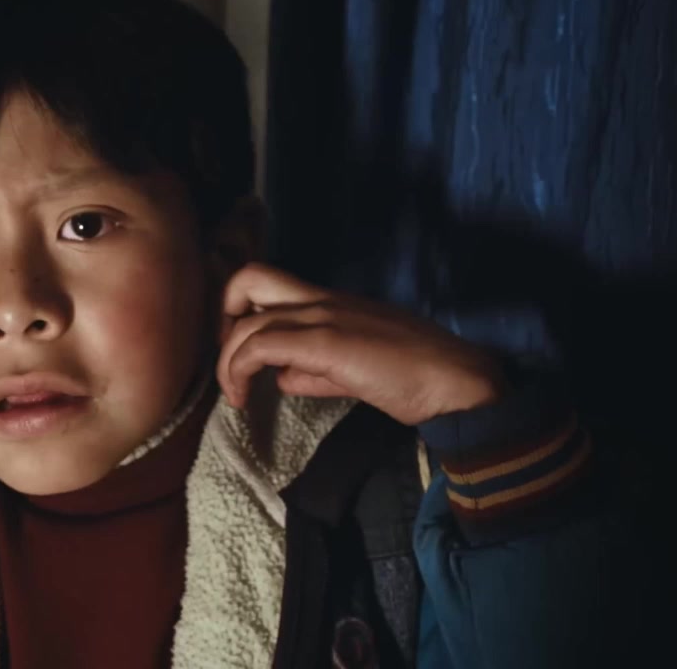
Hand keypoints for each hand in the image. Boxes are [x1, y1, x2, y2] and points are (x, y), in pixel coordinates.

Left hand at [216, 263, 503, 425]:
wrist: (453, 382)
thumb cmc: (412, 378)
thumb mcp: (353, 372)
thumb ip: (314, 373)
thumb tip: (281, 378)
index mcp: (330, 302)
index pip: (269, 283)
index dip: (241, 311)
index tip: (242, 354)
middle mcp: (321, 300)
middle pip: (249, 278)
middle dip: (223, 316)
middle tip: (231, 362)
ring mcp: (322, 317)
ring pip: (248, 322)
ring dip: (228, 362)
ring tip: (235, 395)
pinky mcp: (325, 342)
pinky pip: (261, 346)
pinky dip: (240, 371)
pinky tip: (245, 399)